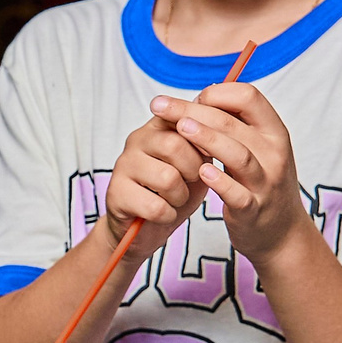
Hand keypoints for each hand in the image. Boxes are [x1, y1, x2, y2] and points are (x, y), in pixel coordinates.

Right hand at [102, 114, 211, 260]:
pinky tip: (162, 212)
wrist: (145, 225)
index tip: (209, 154)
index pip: (182, 117)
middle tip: (190, 180)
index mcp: (157, 127)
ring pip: (166, 178)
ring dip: (180, 196)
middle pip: (174, 145)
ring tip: (175, 198)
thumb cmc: (173, 190)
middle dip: (193, 169)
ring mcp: (123, 166)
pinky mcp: (116, 194)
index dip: (203, 137)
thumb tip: (225, 117)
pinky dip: (167, 214)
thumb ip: (204, 140)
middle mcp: (136, 141)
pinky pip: (155, 206)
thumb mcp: (194, 161)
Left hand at [152, 81, 309, 262]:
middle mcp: (274, 154)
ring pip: (238, 155)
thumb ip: (235, 125)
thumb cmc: (261, 182)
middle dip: (194, 111)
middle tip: (161, 107)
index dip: (218, 92)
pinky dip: (220, 182)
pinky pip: (237, 194)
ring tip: (180, 129)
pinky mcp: (253, 210)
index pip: (249, 97)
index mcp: (274, 132)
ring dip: (207, 139)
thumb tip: (200, 97)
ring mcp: (266, 183)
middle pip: (234, 123)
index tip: (192, 98)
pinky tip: (200, 172)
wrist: (281, 232)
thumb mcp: (258, 148)